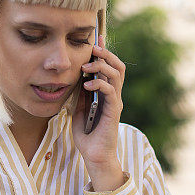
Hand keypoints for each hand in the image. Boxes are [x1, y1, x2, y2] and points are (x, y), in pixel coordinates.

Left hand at [71, 34, 125, 189]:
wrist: (94, 156)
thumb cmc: (87, 135)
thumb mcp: (79, 109)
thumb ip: (81, 95)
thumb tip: (76, 78)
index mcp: (106, 93)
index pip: (109, 67)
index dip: (104, 52)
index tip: (95, 38)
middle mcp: (114, 95)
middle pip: (117, 66)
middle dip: (106, 53)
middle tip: (92, 47)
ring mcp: (115, 102)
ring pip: (116, 74)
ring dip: (101, 66)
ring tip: (87, 66)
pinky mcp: (114, 111)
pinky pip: (110, 91)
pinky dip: (99, 84)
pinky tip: (86, 85)